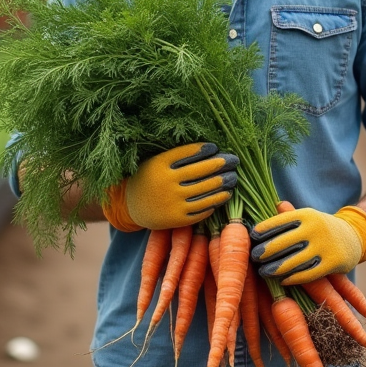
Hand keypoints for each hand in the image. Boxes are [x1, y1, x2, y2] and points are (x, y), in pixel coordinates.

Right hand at [103, 142, 236, 230]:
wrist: (131, 207)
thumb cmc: (149, 178)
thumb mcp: (155, 162)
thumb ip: (177, 156)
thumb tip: (210, 149)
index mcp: (159, 165)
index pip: (188, 153)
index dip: (205, 150)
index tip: (216, 147)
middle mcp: (166, 183)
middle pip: (201, 172)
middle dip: (221, 165)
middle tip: (234, 161)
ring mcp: (172, 203)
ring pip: (205, 192)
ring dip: (223, 185)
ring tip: (233, 178)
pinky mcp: (177, 219)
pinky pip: (201, 210)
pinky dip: (215, 202)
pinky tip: (223, 195)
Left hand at [250, 204, 365, 285]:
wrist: (355, 236)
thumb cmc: (322, 227)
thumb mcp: (308, 216)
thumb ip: (288, 214)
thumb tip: (268, 207)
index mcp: (306, 215)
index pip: (279, 222)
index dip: (263, 230)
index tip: (250, 237)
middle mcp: (315, 228)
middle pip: (283, 242)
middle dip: (265, 251)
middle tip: (253, 257)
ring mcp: (324, 246)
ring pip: (294, 261)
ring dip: (275, 268)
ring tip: (263, 272)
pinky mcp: (332, 263)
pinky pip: (308, 274)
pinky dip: (293, 278)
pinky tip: (282, 280)